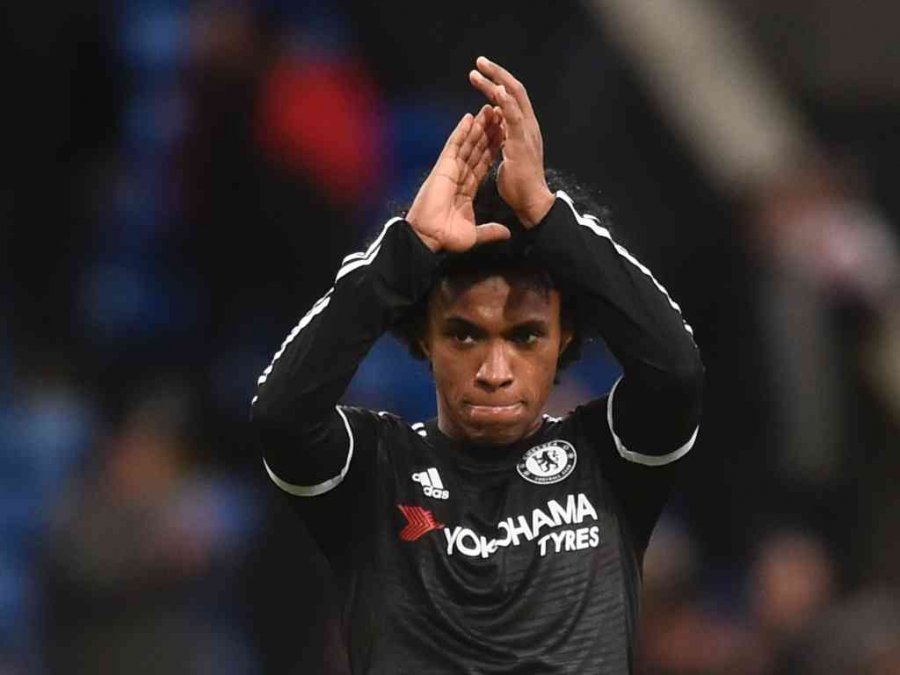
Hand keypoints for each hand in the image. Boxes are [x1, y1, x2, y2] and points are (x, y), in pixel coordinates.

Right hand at [406, 105, 509, 251]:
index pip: (483, 165)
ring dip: (478, 127)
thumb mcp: (475, 235)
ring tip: (488, 110)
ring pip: (467, 144)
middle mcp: (460, 176)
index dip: (493, 150)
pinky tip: (468, 118)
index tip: (503, 137)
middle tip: (498, 115)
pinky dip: (461, 131)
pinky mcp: (443, 167)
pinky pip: (454, 146)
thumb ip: (491, 231)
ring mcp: (451, 170)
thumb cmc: (447, 237)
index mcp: (467, 189)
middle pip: (477, 150)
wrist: (430, 237)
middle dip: (488, 133)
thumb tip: (506, 233)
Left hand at [469, 56, 554, 227]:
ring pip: (513, 98)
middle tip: (479, 62)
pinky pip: (514, 116)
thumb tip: (497, 130)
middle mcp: (528, 126)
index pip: (512, 99)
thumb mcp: (509, 157)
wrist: (532, 202)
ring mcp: (526, 132)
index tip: (483, 74)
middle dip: (496, 74)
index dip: (498, 84)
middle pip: (513, 91)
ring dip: (495, 82)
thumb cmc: (520, 185)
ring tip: (477, 71)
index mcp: (523, 129)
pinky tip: (496, 89)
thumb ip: (504, 140)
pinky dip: (506, 101)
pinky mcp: (521, 142)